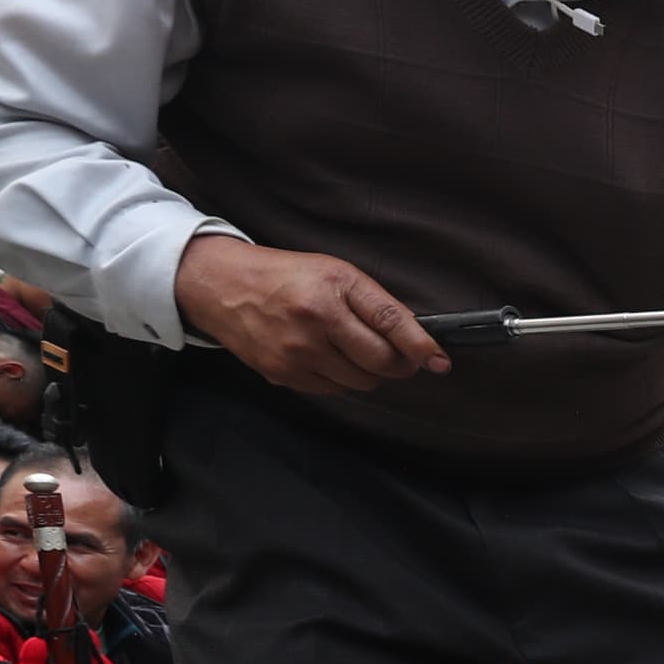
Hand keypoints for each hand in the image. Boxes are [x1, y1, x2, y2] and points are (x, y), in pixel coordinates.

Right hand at [176, 231, 448, 396]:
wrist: (223, 287)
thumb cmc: (286, 277)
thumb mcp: (335, 273)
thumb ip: (375, 303)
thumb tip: (416, 337)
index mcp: (332, 290)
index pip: (390, 323)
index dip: (421, 346)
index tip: (440, 361)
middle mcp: (314, 323)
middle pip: (379, 363)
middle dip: (398, 364)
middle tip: (399, 357)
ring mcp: (296, 353)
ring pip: (359, 383)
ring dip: (369, 373)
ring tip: (355, 351)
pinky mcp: (282, 375)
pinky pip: (332, 390)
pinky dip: (340, 380)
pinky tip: (328, 358)